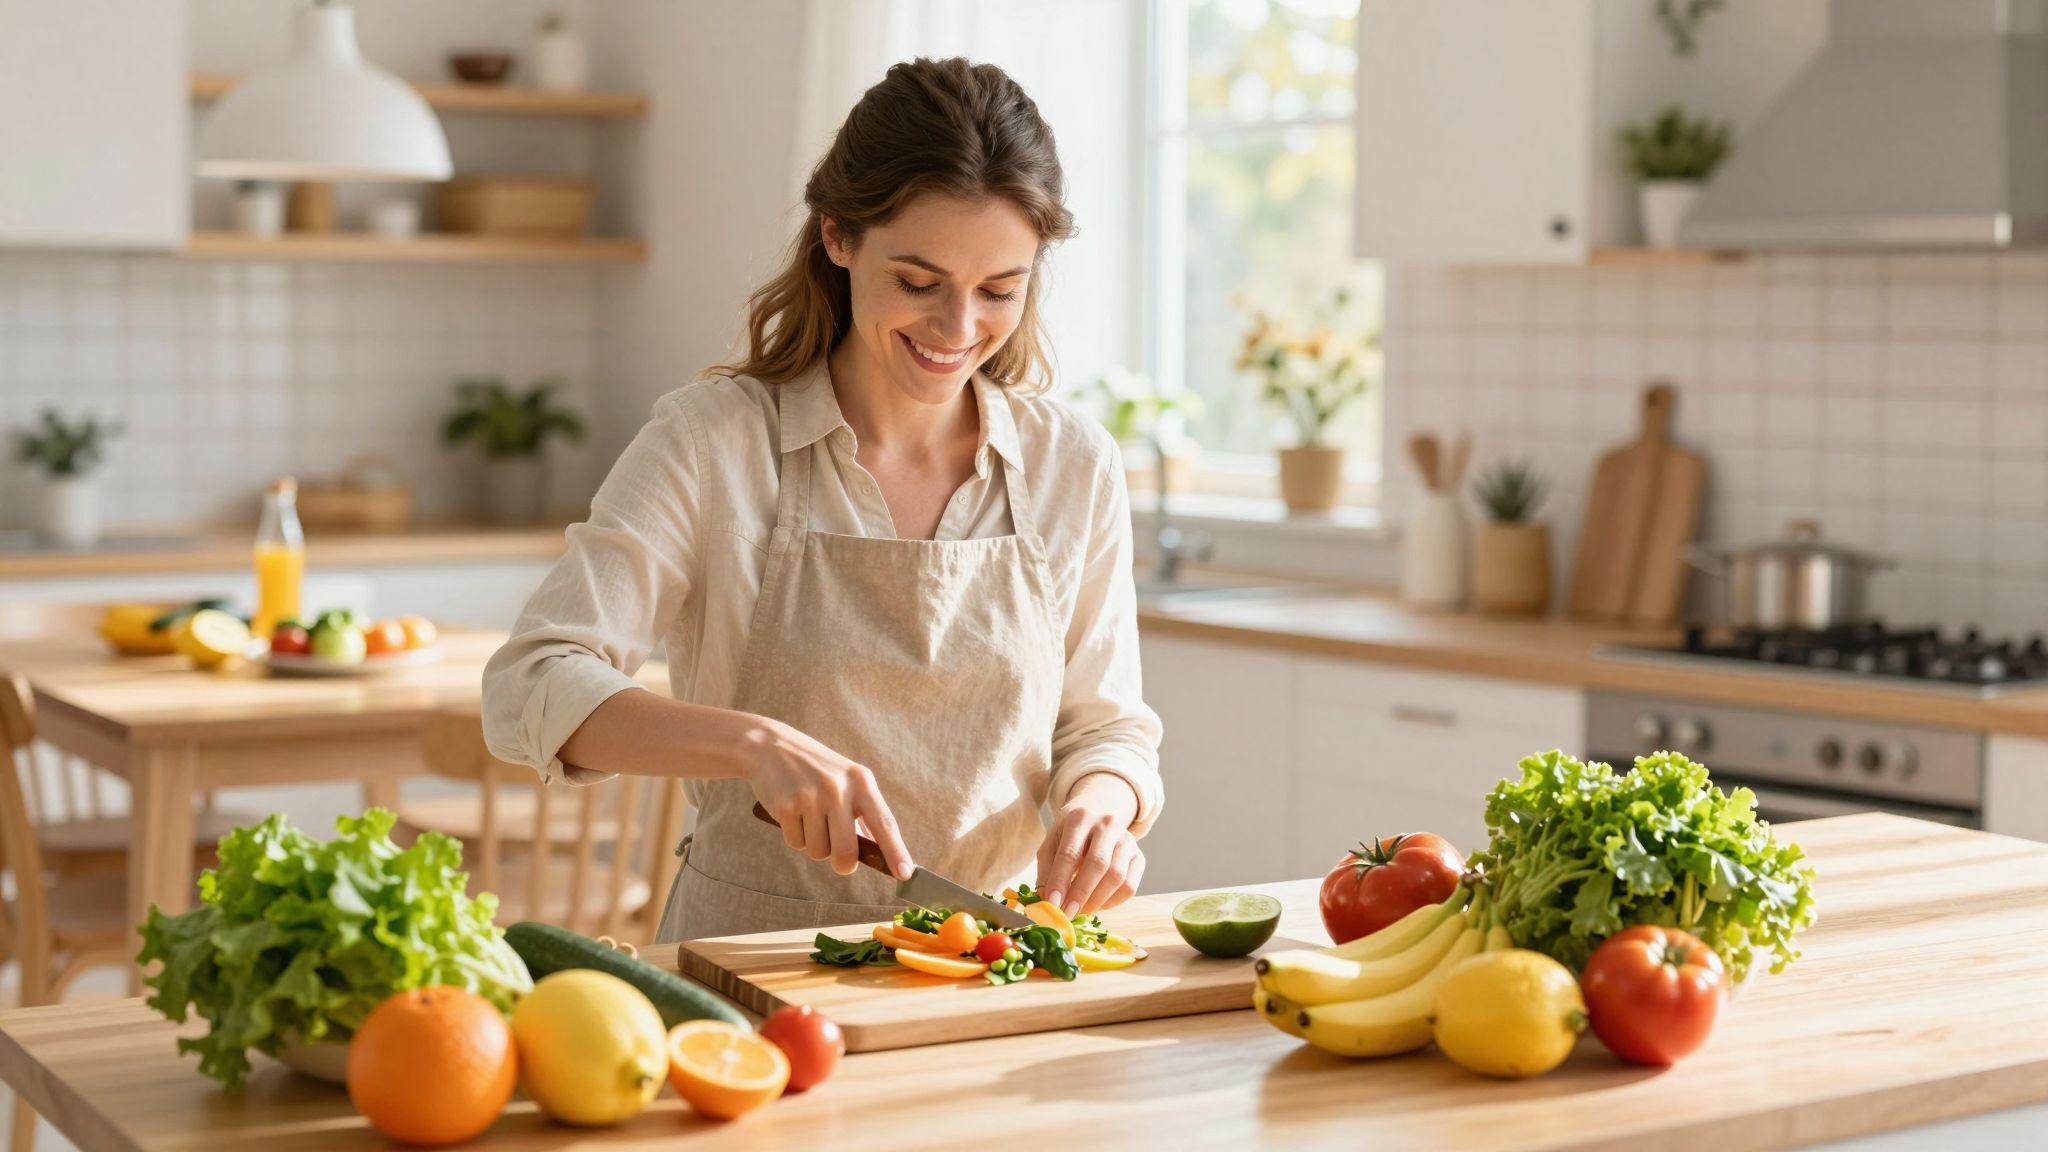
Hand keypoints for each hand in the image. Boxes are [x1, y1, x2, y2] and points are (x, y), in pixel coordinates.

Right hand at [740, 716, 913, 879]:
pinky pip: (796, 843)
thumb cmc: (818, 771)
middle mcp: (838, 789)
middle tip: (841, 862)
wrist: (772, 747)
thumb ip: (863, 815)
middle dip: (844, 864)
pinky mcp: (785, 806)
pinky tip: (793, 814)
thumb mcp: (847, 781)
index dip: (895, 851)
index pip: (884, 823)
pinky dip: (795, 836)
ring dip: (815, 845)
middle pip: (847, 851)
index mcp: (861, 782)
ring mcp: (810, 797)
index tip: (905, 874)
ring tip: (809, 818)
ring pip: (818, 852)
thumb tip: (879, 852)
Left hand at [1035, 775, 1144, 916]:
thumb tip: (1049, 902)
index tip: (1052, 904)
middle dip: (1081, 894)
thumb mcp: (1052, 844)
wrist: (1099, 815)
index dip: (1060, 881)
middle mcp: (1108, 824)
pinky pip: (1130, 887)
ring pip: (1117, 877)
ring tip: (1080, 909)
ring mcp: (1127, 840)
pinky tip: (1097, 904)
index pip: (1070, 853)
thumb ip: (1047, 872)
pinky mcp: (1139, 857)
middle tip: (1067, 913)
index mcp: (1080, 818)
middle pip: (1098, 864)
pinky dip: (1112, 902)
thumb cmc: (1070, 835)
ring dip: (1096, 900)